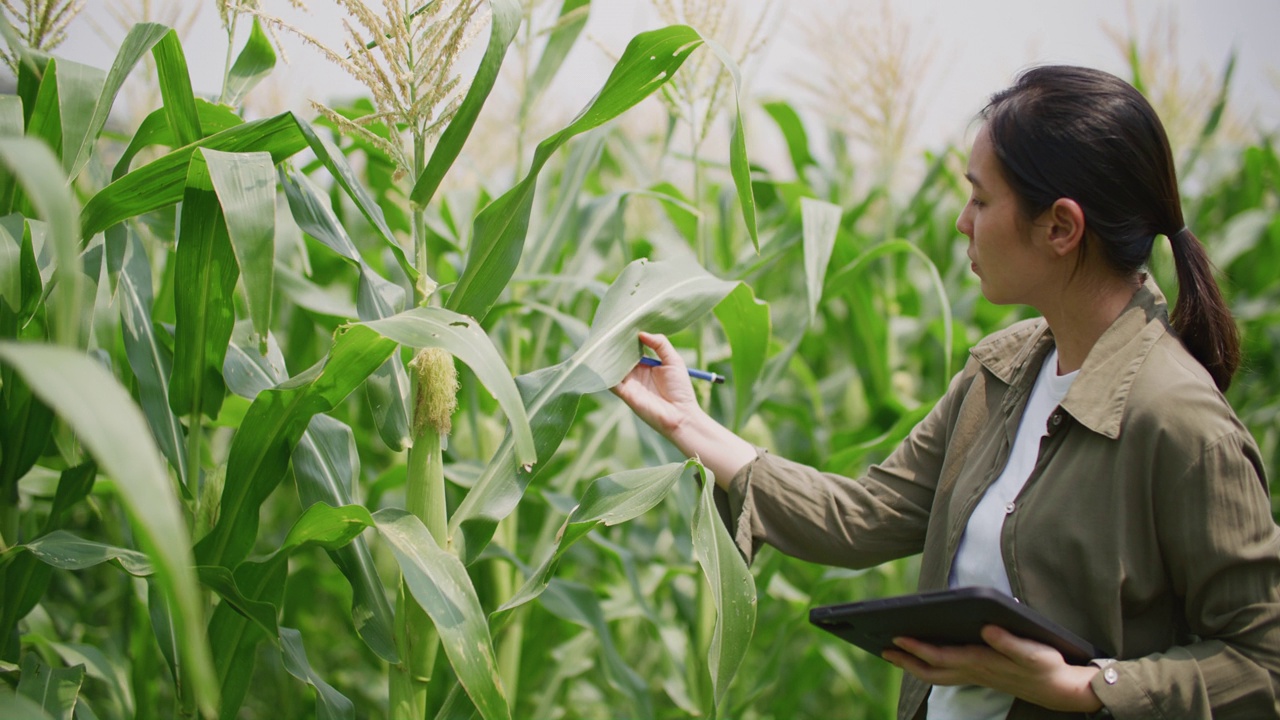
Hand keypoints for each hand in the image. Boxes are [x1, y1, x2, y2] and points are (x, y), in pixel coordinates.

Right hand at [611, 332, 756, 484]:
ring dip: (608, 356)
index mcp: (645, 365)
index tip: (622, 324)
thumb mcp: (673, 361)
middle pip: (620, 356)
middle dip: (614, 344)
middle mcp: (634, 373)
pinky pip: (610, 381)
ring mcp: (628, 383)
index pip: (631, 348)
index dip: (627, 338)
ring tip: (604, 340)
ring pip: (613, 366)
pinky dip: (605, 372)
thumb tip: (641, 333)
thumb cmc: (680, 389)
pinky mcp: (625, 393)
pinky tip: (603, 360)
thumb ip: (660, 344)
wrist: (681, 415)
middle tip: (610, 329)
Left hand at [882, 625, 1103, 712]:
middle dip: (905, 661)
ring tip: (895, 654)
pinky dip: (930, 667)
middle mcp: (974, 671)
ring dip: (914, 666)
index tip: (897, 638)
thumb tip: (987, 628)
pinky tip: (924, 658)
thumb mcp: (1033, 652)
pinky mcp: (980, 675)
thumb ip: (1010, 642)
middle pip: (931, 671)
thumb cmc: (1046, 666)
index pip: (941, 657)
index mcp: (981, 663)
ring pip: (937, 675)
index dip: (918, 648)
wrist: (1061, 689)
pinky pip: (946, 674)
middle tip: (882, 649)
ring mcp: (975, 676)